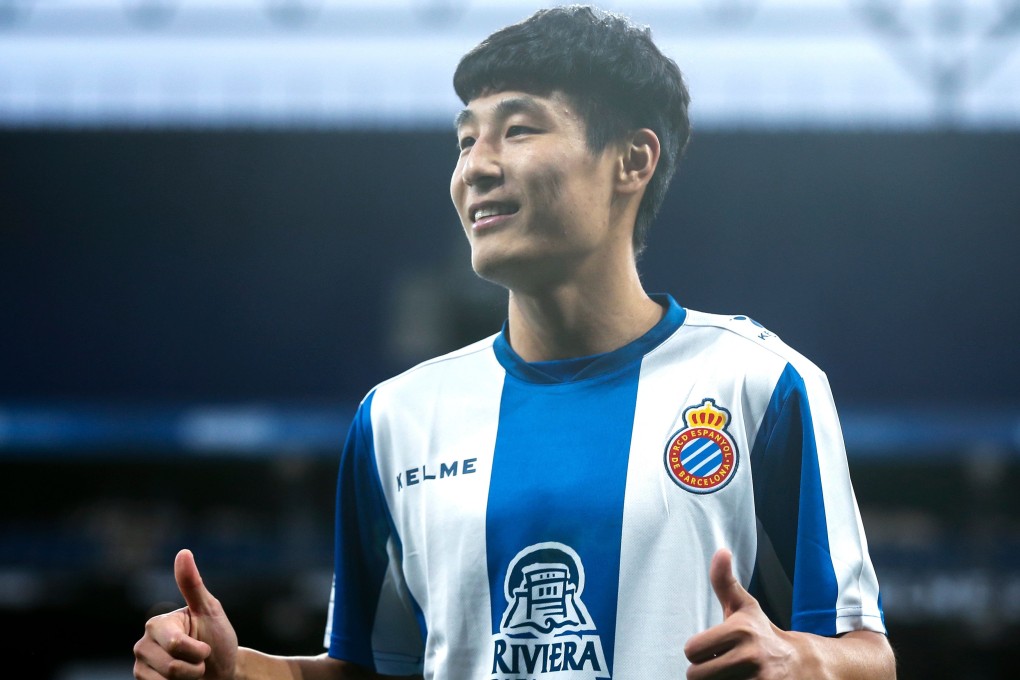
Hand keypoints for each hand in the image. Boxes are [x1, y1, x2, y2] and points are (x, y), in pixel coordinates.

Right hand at [133, 549, 238, 679]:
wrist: (222, 670)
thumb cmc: (218, 639)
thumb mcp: (210, 611)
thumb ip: (193, 585)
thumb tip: (183, 552)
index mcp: (158, 624)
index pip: (176, 645)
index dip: (198, 651)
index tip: (206, 647)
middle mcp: (143, 644)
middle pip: (172, 666)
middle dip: (195, 667)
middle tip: (199, 661)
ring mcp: (141, 666)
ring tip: (192, 672)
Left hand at [684, 548, 796, 679]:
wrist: (803, 665)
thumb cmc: (762, 634)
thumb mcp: (745, 607)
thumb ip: (725, 582)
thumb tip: (721, 551)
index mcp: (740, 630)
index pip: (691, 650)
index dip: (697, 651)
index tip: (712, 649)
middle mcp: (751, 656)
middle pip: (697, 675)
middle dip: (705, 672)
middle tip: (722, 666)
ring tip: (734, 675)